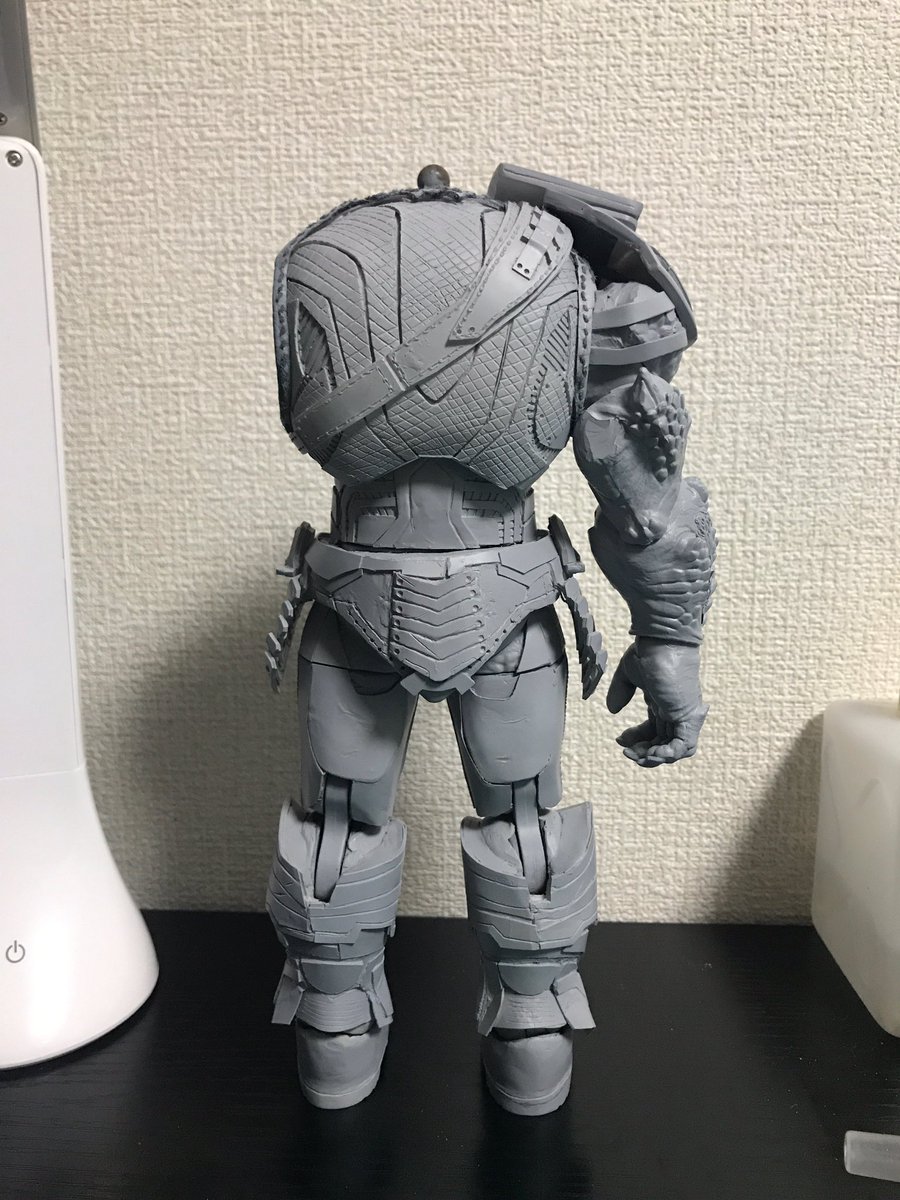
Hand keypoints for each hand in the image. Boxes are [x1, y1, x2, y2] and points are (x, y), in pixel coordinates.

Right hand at [606, 638, 707, 767]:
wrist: (664, 641)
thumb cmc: (650, 650)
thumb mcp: (629, 674)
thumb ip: (621, 692)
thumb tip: (612, 710)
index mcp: (663, 702)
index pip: (654, 731)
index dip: (637, 740)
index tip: (620, 739)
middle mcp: (674, 711)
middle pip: (663, 743)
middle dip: (643, 752)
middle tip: (627, 752)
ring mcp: (683, 715)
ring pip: (676, 750)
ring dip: (655, 758)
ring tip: (637, 755)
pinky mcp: (688, 717)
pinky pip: (684, 746)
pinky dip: (667, 755)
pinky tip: (650, 754)